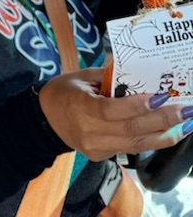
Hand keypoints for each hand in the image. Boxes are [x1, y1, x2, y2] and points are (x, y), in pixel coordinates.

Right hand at [39, 68, 192, 161]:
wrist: (45, 119)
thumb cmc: (65, 90)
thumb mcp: (83, 76)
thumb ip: (110, 75)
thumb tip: (139, 67)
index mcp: (79, 105)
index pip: (111, 110)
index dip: (137, 106)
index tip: (161, 97)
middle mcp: (88, 131)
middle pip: (130, 131)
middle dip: (161, 121)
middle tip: (185, 111)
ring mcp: (96, 148)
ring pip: (135, 145)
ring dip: (164, 136)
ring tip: (185, 126)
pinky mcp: (102, 157)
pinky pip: (130, 149)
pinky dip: (151, 141)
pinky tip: (168, 132)